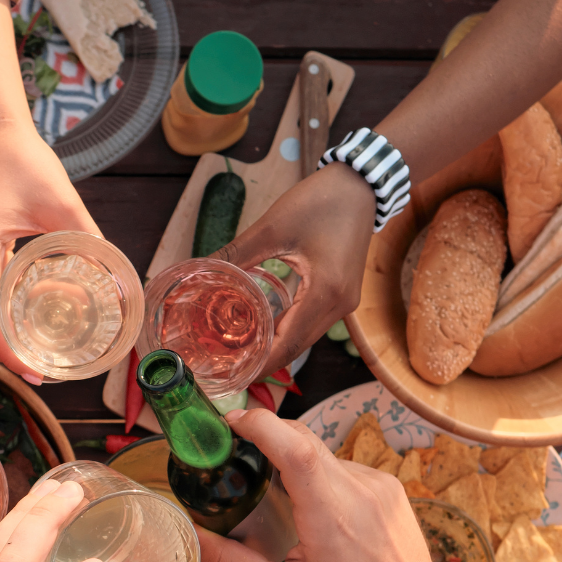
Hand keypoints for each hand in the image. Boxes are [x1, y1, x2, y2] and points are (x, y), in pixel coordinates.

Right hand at [0, 123, 96, 382]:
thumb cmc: (22, 162)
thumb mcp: (63, 203)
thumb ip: (89, 240)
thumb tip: (117, 279)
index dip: (10, 352)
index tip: (37, 371)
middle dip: (6, 355)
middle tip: (42, 374)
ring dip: (4, 338)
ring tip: (37, 358)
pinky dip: (5, 315)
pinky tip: (29, 324)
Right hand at [195, 409, 469, 561]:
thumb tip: (193, 536)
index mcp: (330, 517)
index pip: (294, 447)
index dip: (260, 424)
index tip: (230, 422)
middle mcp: (358, 491)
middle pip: (303, 439)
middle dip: (267, 436)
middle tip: (237, 453)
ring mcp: (378, 484)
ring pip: (322, 453)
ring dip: (295, 464)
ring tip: (282, 501)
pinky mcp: (388, 485)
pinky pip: (343, 466)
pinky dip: (321, 477)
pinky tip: (319, 513)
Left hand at [215, 163, 373, 379]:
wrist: (361, 185)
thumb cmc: (321, 201)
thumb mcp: (272, 227)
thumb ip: (237, 253)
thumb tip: (200, 269)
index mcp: (325, 292)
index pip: (290, 343)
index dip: (263, 364)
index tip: (236, 376)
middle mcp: (340, 304)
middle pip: (299, 346)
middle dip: (266, 360)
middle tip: (231, 366)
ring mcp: (345, 301)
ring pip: (307, 337)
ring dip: (278, 346)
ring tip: (243, 351)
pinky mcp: (344, 293)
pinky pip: (314, 322)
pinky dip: (290, 330)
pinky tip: (266, 328)